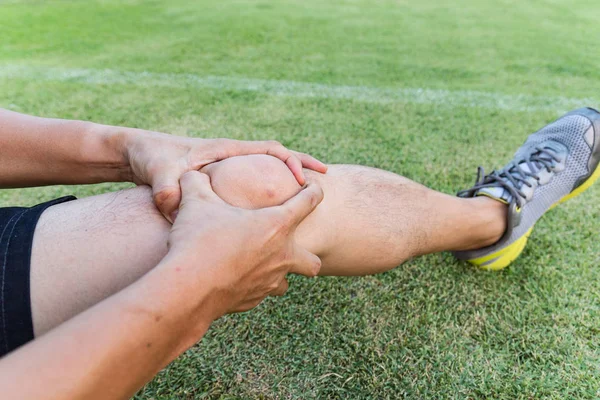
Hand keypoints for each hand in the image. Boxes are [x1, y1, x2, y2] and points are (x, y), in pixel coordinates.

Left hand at [124, 130, 326, 220]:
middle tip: (325, 192)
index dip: (293, 162)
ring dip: (285, 197)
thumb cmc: (149, 155)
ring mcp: (228, 177)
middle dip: (303, 174)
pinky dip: (265, 211)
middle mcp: (233, 162)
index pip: (271, 150)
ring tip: (305, 220)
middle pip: (277, 165)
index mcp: (227, 151)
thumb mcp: (158, 169)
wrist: (135, 155)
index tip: (308, 182)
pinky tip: (269, 234)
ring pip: (265, 185)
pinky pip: (251, 199)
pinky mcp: (221, 192)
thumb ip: (166, 184)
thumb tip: (169, 202)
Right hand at [166, 171, 323, 316]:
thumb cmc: (198, 240)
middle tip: (288, 243)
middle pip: (313, 261)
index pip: (309, 201)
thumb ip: (198, 182)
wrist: (188, 288)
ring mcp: (269, 282)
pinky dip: (251, 284)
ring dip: (278, 273)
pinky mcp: (252, 300)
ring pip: (285, 282)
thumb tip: (193, 175)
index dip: (314, 190)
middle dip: (308, 252)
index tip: (312, 186)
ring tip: (259, 263)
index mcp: (277, 225)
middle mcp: (281, 256)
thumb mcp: (196, 201)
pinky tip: (232, 276)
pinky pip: (260, 292)